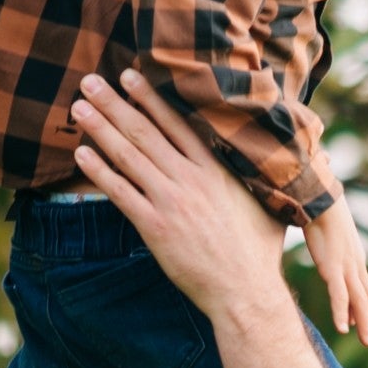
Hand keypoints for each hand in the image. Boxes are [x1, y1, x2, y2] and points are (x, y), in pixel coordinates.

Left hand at [72, 71, 291, 324]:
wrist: (246, 292)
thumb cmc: (259, 253)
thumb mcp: (268, 204)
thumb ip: (259, 176)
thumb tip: (289, 155)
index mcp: (216, 169)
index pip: (176, 124)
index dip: (149, 98)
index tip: (129, 76)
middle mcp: (191, 179)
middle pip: (145, 132)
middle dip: (115, 104)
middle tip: (89, 81)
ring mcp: (171, 202)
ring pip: (129, 156)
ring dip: (100, 129)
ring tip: (78, 108)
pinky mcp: (156, 228)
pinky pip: (122, 194)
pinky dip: (100, 173)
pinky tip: (82, 155)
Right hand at [303, 188, 367, 345]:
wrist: (320, 199)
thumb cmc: (321, 216)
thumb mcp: (330, 241)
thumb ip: (333, 256)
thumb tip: (330, 268)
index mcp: (355, 260)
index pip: (366, 289)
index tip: (366, 325)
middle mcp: (355, 265)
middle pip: (367, 298)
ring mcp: (346, 267)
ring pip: (359, 301)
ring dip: (364, 323)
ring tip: (366, 341)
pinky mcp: (333, 267)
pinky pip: (340, 295)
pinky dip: (342, 313)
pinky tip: (342, 329)